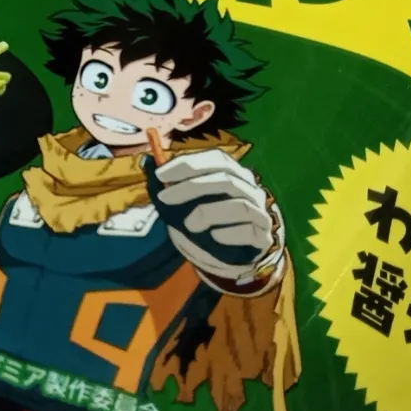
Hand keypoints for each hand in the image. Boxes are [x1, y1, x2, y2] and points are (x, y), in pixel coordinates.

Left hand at [150, 149, 280, 283]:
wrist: (234, 252)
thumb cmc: (208, 220)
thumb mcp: (189, 201)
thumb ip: (172, 184)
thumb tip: (147, 163)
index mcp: (234, 173)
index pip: (216, 159)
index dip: (188, 164)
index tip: (161, 174)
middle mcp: (250, 188)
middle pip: (226, 179)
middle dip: (191, 187)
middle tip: (164, 198)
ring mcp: (260, 212)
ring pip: (239, 205)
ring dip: (209, 213)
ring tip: (189, 225)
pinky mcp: (263, 236)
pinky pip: (249, 232)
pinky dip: (229, 234)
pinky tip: (214, 238)